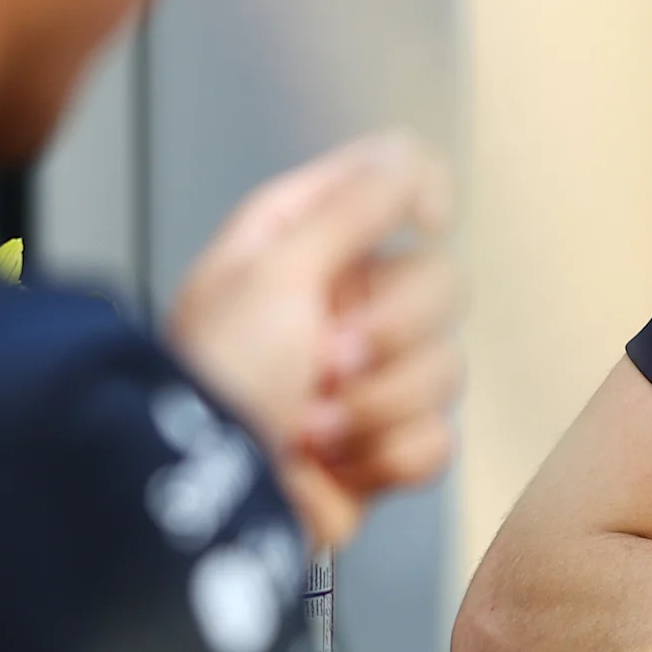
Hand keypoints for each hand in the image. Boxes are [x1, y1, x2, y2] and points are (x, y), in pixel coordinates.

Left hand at [167, 132, 457, 549]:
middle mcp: (343, 300)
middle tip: (325, 359)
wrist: (205, 496)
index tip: (425, 221)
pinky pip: (436, 440)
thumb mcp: (273, 274)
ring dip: (376, 406)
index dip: (423, 194)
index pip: (397, 180)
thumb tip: (406, 155)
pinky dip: (386, 457)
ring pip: (445, 368)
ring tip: (311, 425)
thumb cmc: (214, 380)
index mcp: (307, 240)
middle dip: (389, 333)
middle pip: (441, 284)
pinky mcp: (382, 444)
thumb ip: (352, 209)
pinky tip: (334, 462)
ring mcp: (368, 375)